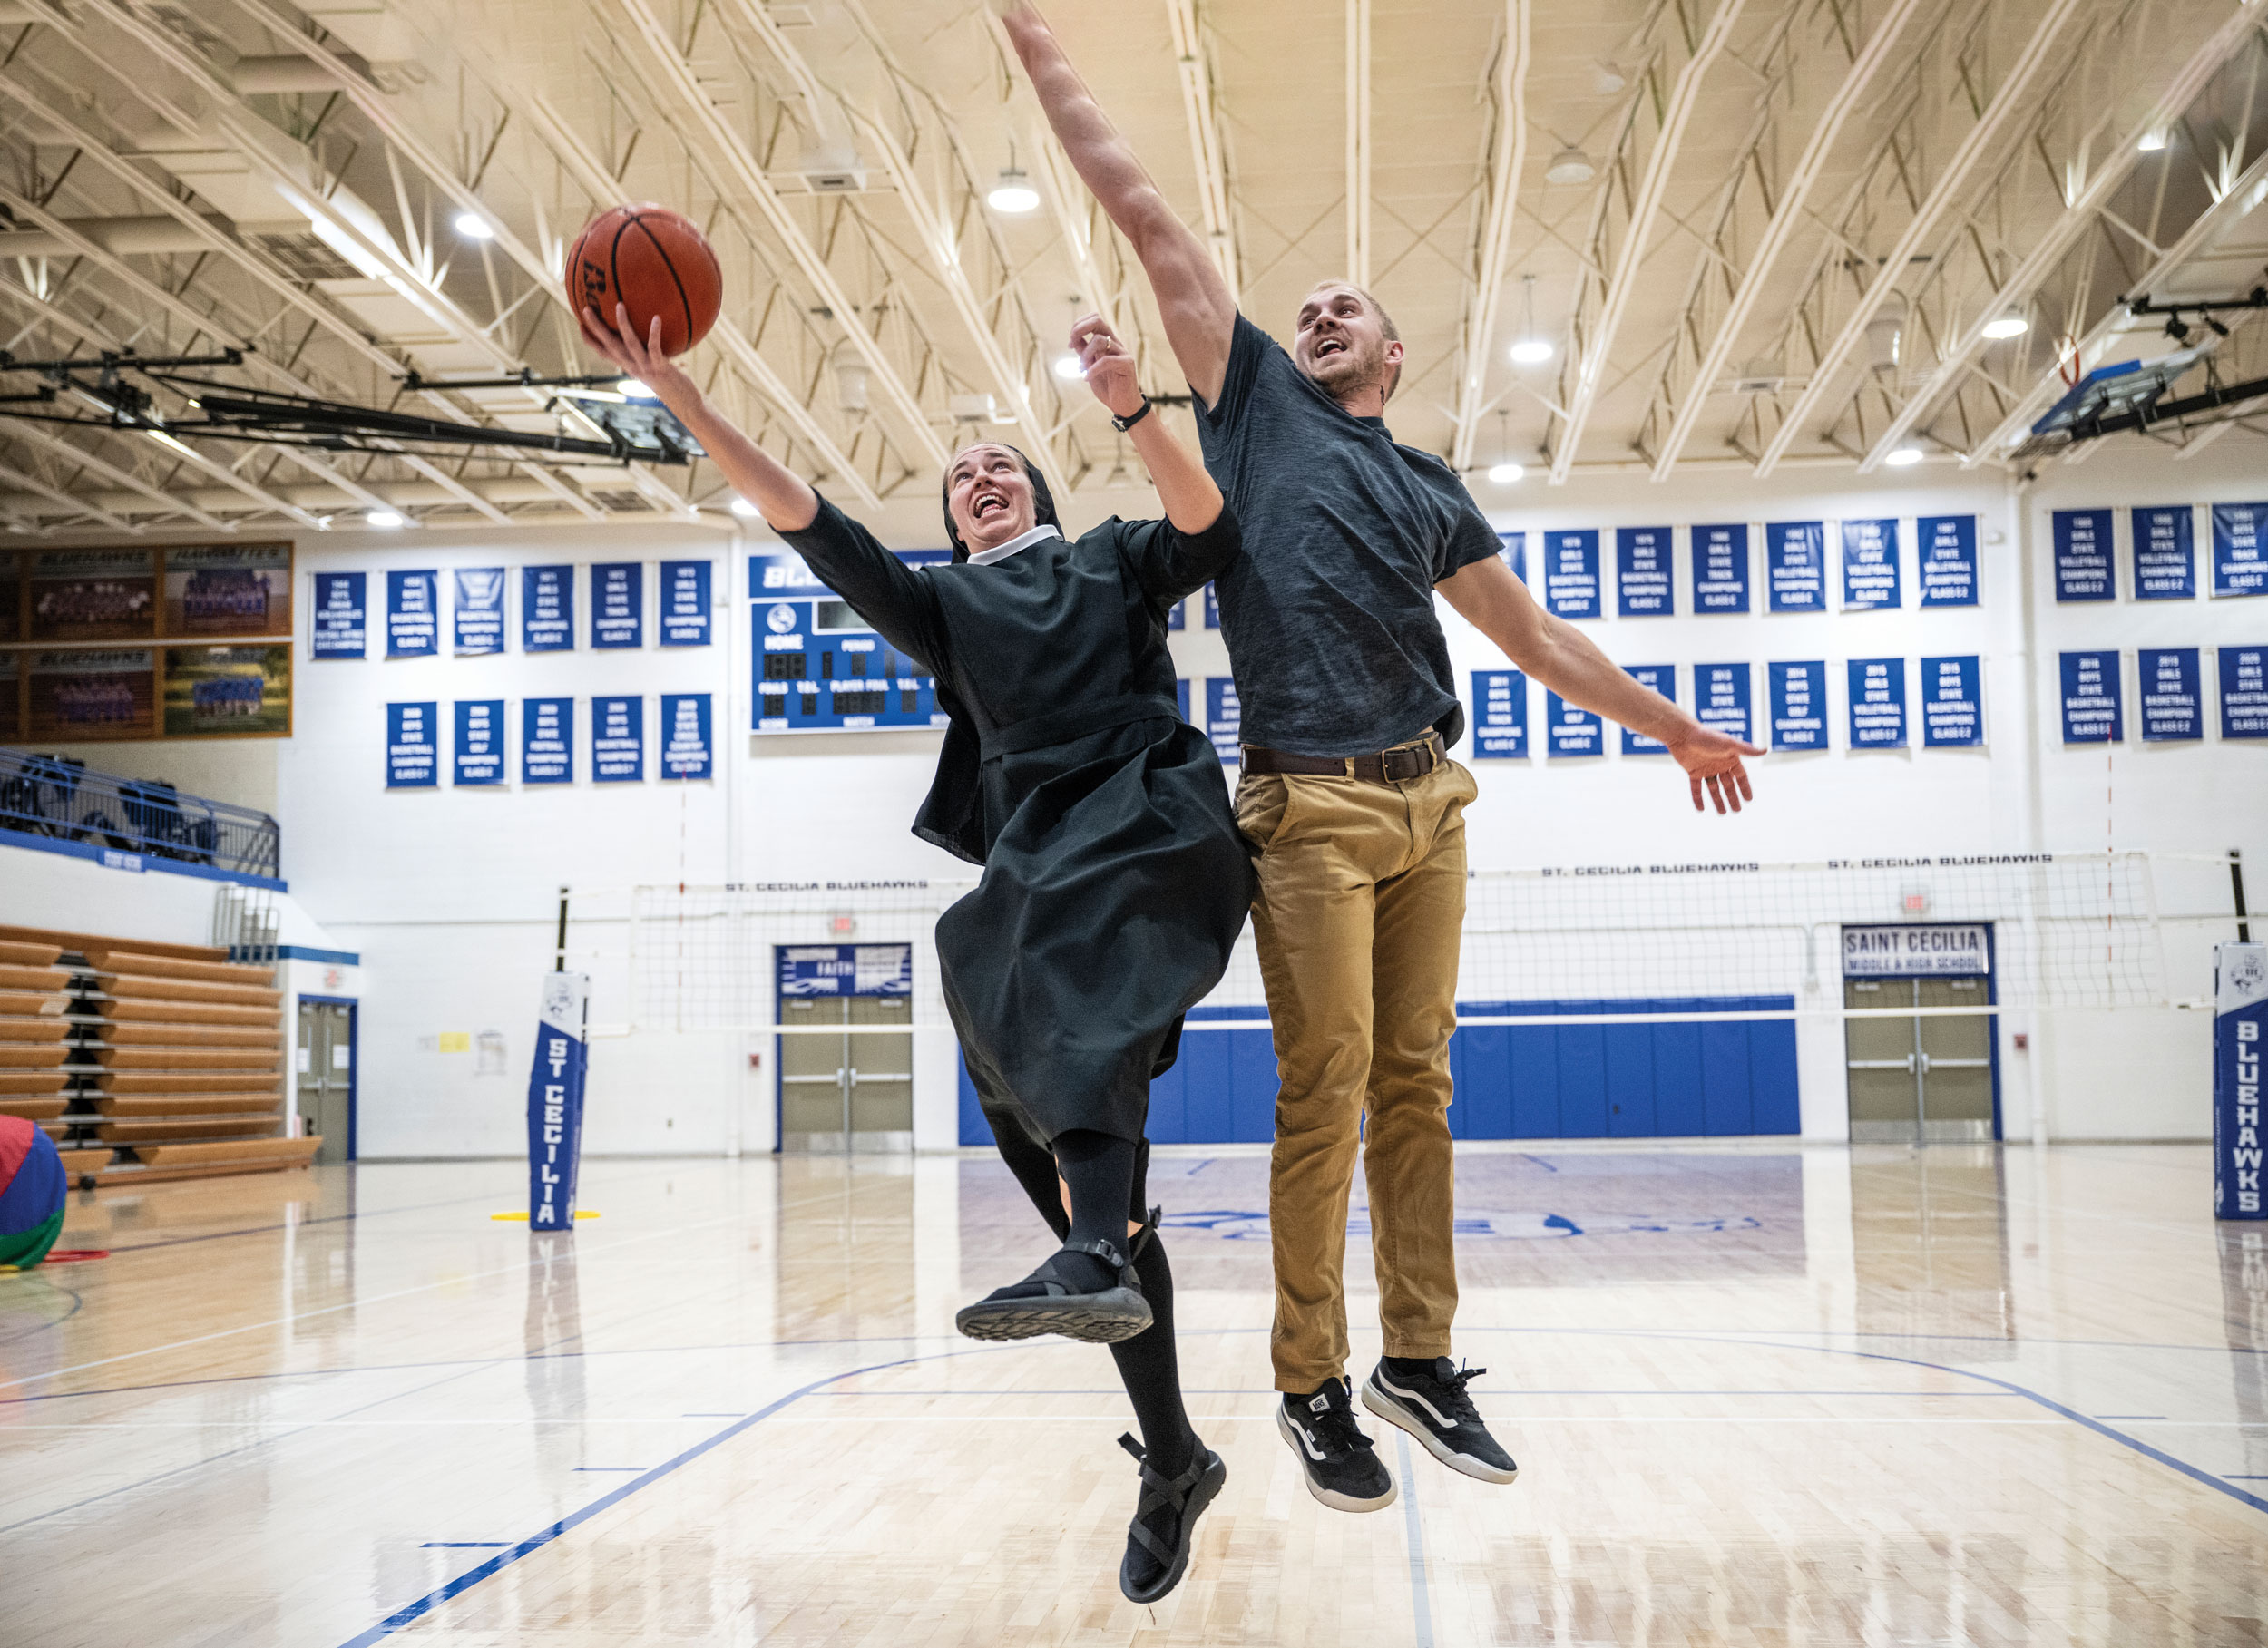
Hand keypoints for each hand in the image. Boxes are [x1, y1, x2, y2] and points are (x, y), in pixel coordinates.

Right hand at [580, 302, 699, 416]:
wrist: (687, 405)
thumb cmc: (675, 385)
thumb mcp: (659, 368)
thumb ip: (654, 355)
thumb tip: (657, 335)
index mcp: (630, 367)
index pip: (604, 353)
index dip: (591, 340)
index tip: (579, 324)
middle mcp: (633, 367)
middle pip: (609, 346)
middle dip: (596, 328)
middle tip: (586, 309)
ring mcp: (646, 368)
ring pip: (629, 344)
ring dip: (622, 324)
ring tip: (619, 305)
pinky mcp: (660, 368)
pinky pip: (655, 348)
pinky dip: (654, 333)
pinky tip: (656, 318)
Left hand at [1071, 312, 1142, 418]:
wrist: (1123, 405)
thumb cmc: (1108, 386)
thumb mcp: (1089, 367)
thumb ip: (1084, 352)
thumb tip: (1073, 339)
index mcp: (1106, 341)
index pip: (1093, 319)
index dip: (1078, 326)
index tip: (1070, 343)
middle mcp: (1114, 343)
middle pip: (1097, 320)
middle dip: (1079, 328)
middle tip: (1071, 344)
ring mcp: (1122, 352)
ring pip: (1099, 340)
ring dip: (1084, 354)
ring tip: (1081, 368)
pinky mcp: (1127, 364)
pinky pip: (1106, 360)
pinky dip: (1092, 369)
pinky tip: (1086, 378)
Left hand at [1664, 724, 1762, 813]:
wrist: (1683, 734)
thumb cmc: (1708, 737)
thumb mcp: (1729, 744)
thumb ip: (1746, 750)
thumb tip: (1766, 750)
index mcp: (1730, 758)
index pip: (1741, 776)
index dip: (1745, 788)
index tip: (1749, 800)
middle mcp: (1719, 764)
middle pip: (1728, 785)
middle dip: (1733, 797)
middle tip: (1737, 811)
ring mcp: (1706, 769)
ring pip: (1714, 788)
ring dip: (1718, 801)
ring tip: (1722, 813)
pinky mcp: (1693, 771)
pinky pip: (1696, 788)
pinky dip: (1698, 798)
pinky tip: (1701, 809)